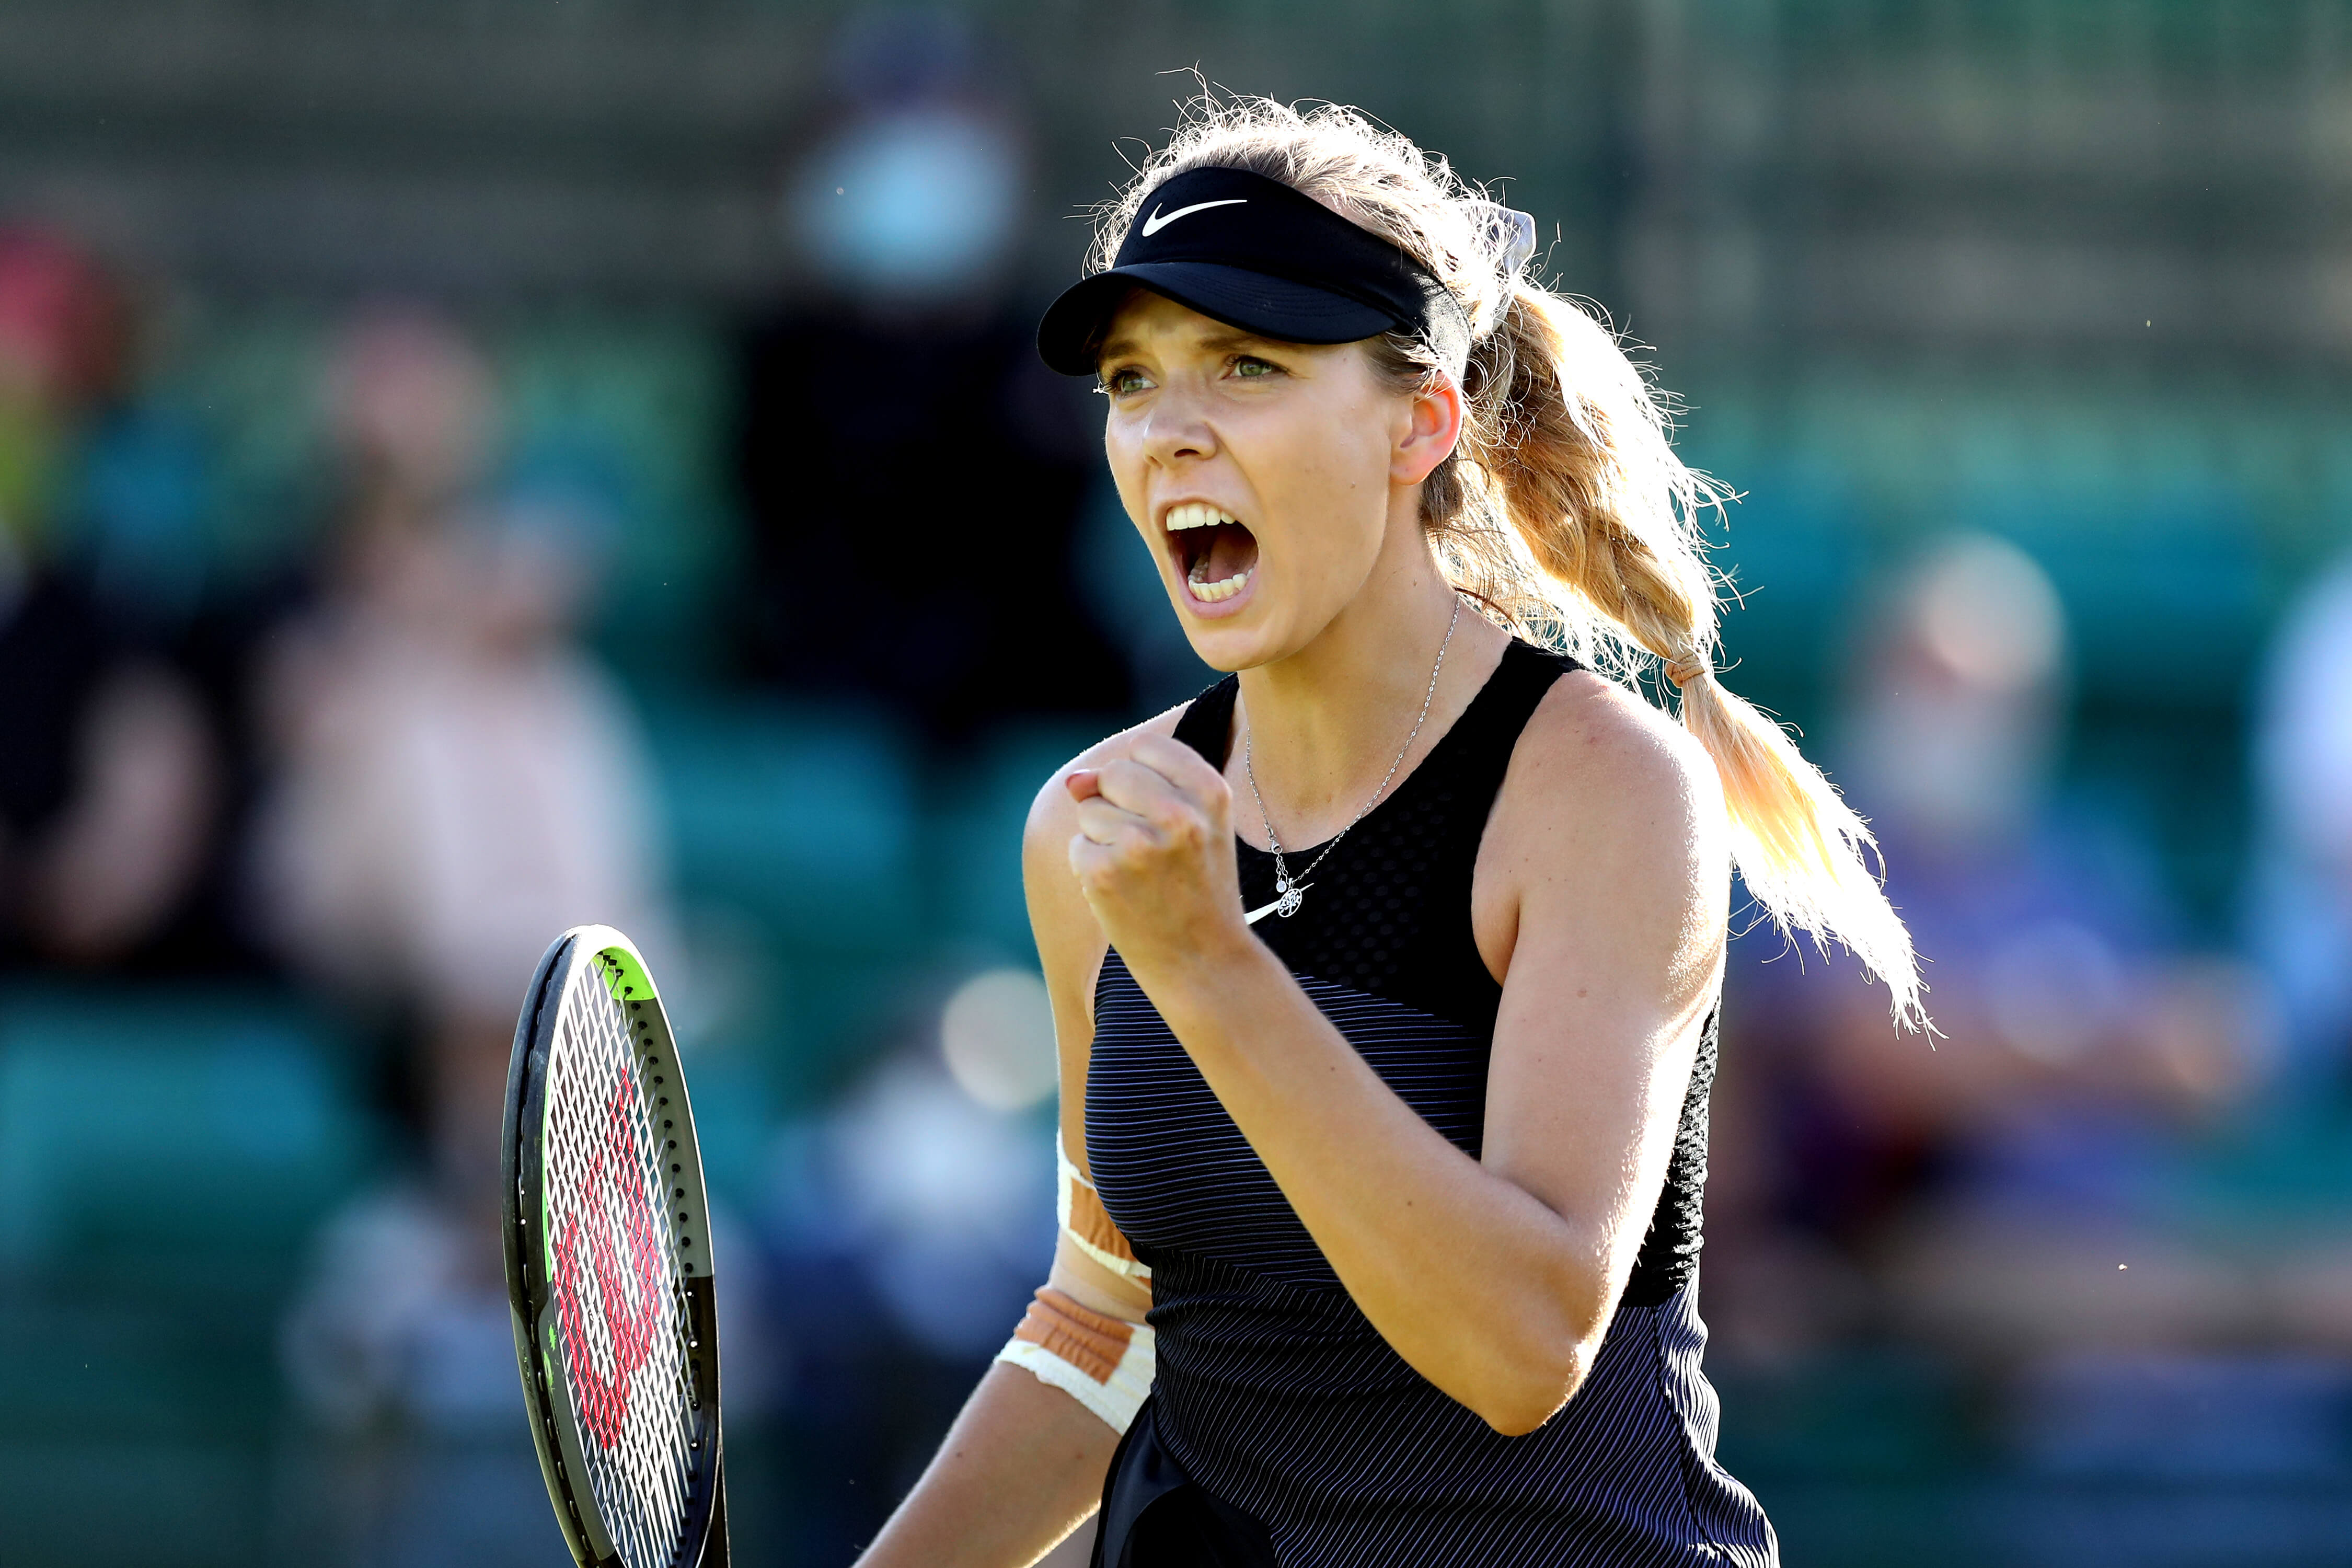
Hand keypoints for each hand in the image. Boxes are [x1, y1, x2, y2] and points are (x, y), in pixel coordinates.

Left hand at [1065, 735, 1249, 974]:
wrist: (1203, 961)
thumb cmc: (1197, 888)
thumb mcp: (1193, 826)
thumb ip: (1142, 788)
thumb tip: (1076, 781)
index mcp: (1211, 793)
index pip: (1146, 747)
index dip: (1142, 775)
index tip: (1161, 810)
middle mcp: (1179, 814)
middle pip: (1113, 773)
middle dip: (1117, 804)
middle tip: (1149, 848)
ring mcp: (1140, 844)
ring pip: (1089, 810)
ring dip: (1103, 838)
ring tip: (1140, 873)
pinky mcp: (1105, 872)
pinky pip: (1078, 846)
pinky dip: (1091, 868)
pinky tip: (1124, 892)